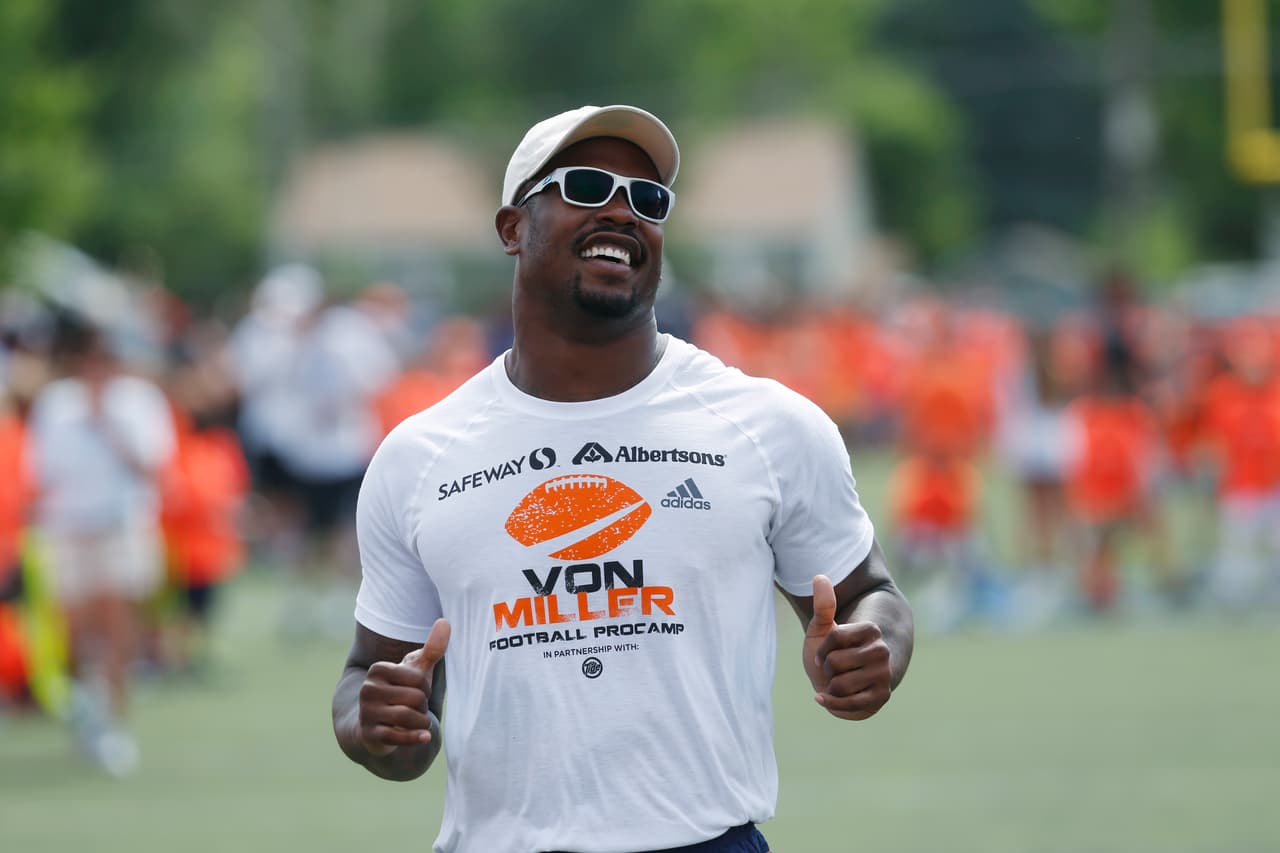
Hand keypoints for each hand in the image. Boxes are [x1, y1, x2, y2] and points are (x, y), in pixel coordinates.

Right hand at [356, 618, 449, 755]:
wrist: (374, 726)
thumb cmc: (400, 693)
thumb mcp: (415, 671)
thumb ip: (432, 649)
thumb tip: (445, 622)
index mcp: (378, 670)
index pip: (418, 679)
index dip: (426, 689)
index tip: (417, 692)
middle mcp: (367, 689)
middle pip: (415, 699)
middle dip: (423, 707)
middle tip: (416, 710)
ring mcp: (366, 713)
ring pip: (408, 717)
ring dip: (421, 722)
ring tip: (418, 722)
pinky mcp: (369, 735)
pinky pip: (397, 737)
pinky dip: (416, 737)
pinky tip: (425, 736)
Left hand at [803, 575, 891, 720]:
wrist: (839, 683)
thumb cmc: (830, 654)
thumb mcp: (822, 629)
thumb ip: (823, 605)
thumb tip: (819, 576)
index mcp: (871, 629)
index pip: (834, 637)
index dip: (821, 649)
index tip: (822, 654)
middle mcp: (882, 651)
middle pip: (835, 662)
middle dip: (827, 669)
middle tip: (833, 670)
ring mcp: (884, 675)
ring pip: (840, 684)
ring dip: (830, 687)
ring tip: (837, 682)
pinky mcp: (882, 697)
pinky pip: (849, 704)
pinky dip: (831, 703)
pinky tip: (824, 698)